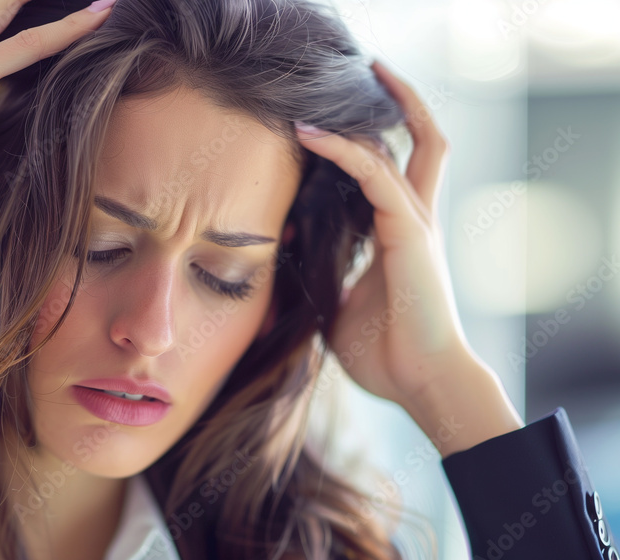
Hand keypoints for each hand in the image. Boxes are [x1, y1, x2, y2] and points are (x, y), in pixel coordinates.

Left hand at [294, 60, 521, 453]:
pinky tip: (309, 133)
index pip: (388, 172)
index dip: (363, 144)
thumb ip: (317, 274)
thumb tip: (281, 256)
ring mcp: (416, 223)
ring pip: (402, 146)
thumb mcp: (335, 304)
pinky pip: (375, 176)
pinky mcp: (410, 234)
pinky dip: (343, 149)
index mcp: (399, 234)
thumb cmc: (384, 353)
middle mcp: (413, 219)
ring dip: (369, 112)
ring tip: (345, 78)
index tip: (326, 125)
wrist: (422, 383)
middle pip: (420, 143)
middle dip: (400, 103)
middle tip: (370, 71)